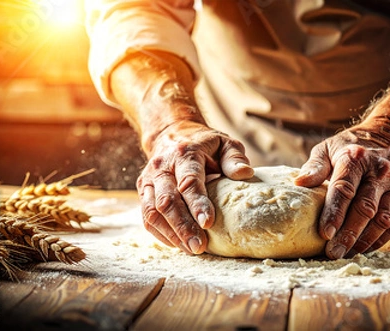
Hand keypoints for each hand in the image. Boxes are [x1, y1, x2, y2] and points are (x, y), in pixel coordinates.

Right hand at [136, 122, 253, 253]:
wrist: (172, 134)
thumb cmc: (206, 145)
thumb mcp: (225, 144)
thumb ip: (234, 158)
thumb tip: (246, 174)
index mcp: (185, 154)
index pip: (189, 181)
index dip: (197, 203)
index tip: (209, 223)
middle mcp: (162, 166)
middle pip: (167, 201)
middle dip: (182, 226)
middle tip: (199, 247)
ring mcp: (149, 180)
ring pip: (152, 212)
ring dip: (171, 234)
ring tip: (190, 250)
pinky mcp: (144, 191)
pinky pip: (147, 217)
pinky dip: (161, 233)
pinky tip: (178, 244)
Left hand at [295, 123, 389, 258]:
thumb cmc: (352, 148)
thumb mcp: (329, 148)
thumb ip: (314, 167)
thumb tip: (300, 183)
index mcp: (356, 158)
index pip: (344, 189)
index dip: (334, 213)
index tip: (325, 234)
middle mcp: (380, 171)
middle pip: (365, 208)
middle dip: (348, 234)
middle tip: (333, 252)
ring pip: (382, 220)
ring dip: (364, 241)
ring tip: (346, 253)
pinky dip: (380, 239)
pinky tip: (364, 247)